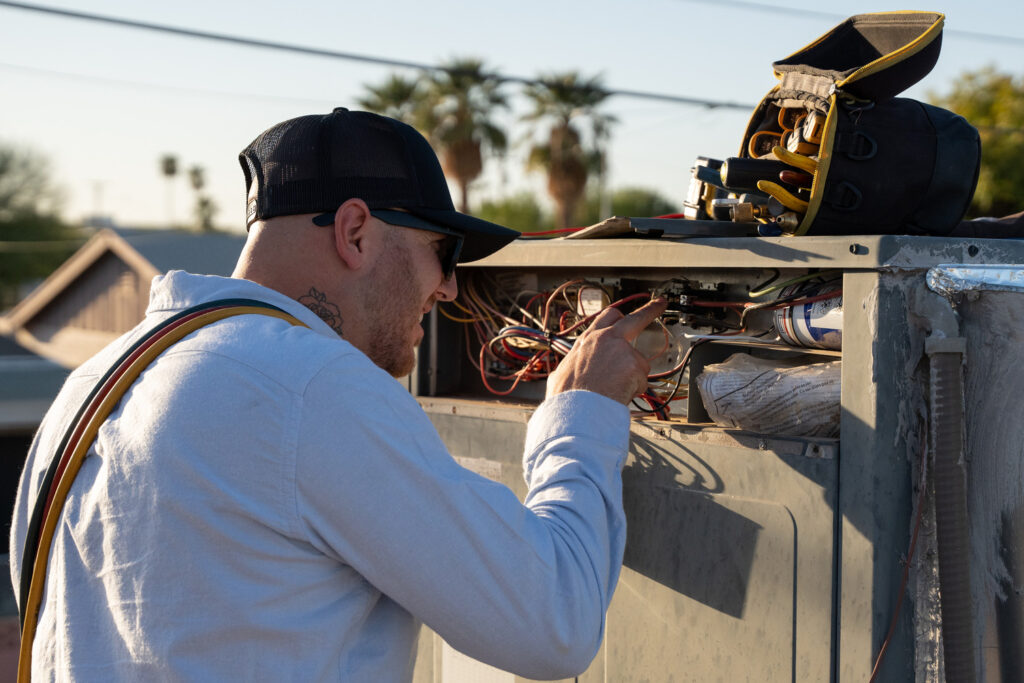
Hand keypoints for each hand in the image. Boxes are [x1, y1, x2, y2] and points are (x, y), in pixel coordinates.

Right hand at [546, 298, 667, 404]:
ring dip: (632, 378)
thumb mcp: (561, 374)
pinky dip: (634, 391)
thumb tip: (565, 373)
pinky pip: (641, 381)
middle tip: (659, 304)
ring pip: (639, 363)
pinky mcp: (634, 364)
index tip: (625, 313)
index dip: (618, 316)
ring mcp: (621, 350)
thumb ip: (572, 367)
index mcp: (587, 341)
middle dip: (649, 310)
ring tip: (614, 390)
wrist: (576, 410)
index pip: (605, 319)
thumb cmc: (567, 397)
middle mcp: (605, 339)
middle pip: (634, 319)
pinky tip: (619, 395)